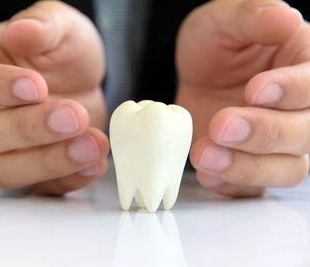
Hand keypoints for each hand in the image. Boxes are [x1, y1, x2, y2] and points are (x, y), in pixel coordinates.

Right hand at [0, 1, 108, 194]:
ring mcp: (7, 148)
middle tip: (74, 116)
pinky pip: (42, 188)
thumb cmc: (61, 50)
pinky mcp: (36, 170)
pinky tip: (96, 163)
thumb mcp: (59, 25)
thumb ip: (42, 25)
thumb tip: (21, 31)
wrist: (82, 79)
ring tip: (92, 145)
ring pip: (6, 170)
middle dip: (32, 128)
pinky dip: (70, 180)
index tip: (37, 86)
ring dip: (50, 162)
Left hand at [176, 0, 309, 196]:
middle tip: (222, 125)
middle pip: (305, 134)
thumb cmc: (216, 43)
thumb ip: (252, 16)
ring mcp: (277, 144)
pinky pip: (252, 188)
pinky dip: (231, 186)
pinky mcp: (250, 164)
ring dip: (246, 167)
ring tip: (204, 154)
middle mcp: (298, 110)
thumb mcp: (225, 19)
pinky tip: (207, 174)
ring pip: (286, 169)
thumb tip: (286, 19)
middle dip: (264, 133)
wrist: (194, 73)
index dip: (292, 90)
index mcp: (303, 67)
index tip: (255, 90)